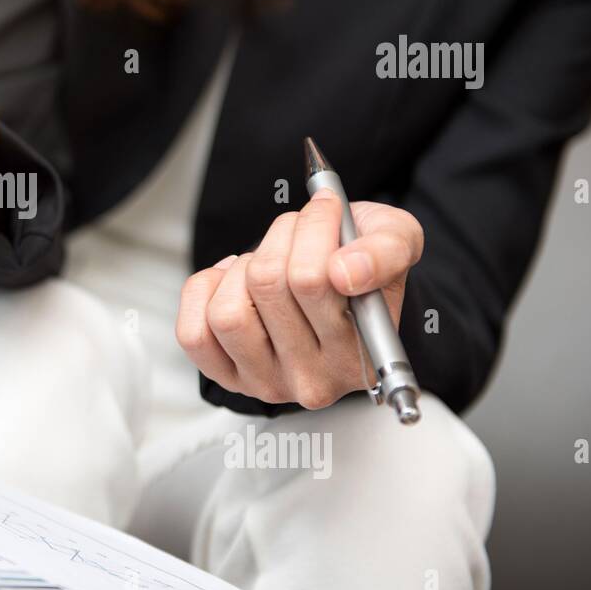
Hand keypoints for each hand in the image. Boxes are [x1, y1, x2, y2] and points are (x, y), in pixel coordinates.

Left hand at [175, 192, 423, 409]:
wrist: (338, 287)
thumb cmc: (361, 265)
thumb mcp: (396, 242)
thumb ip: (385, 251)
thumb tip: (345, 271)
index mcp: (362, 354)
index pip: (314, 279)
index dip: (313, 229)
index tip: (327, 207)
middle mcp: (315, 380)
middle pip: (268, 284)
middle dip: (281, 236)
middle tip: (298, 230)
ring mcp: (267, 382)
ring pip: (228, 311)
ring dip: (242, 269)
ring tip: (267, 262)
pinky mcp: (228, 376)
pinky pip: (194, 332)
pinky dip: (207, 293)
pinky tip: (234, 284)